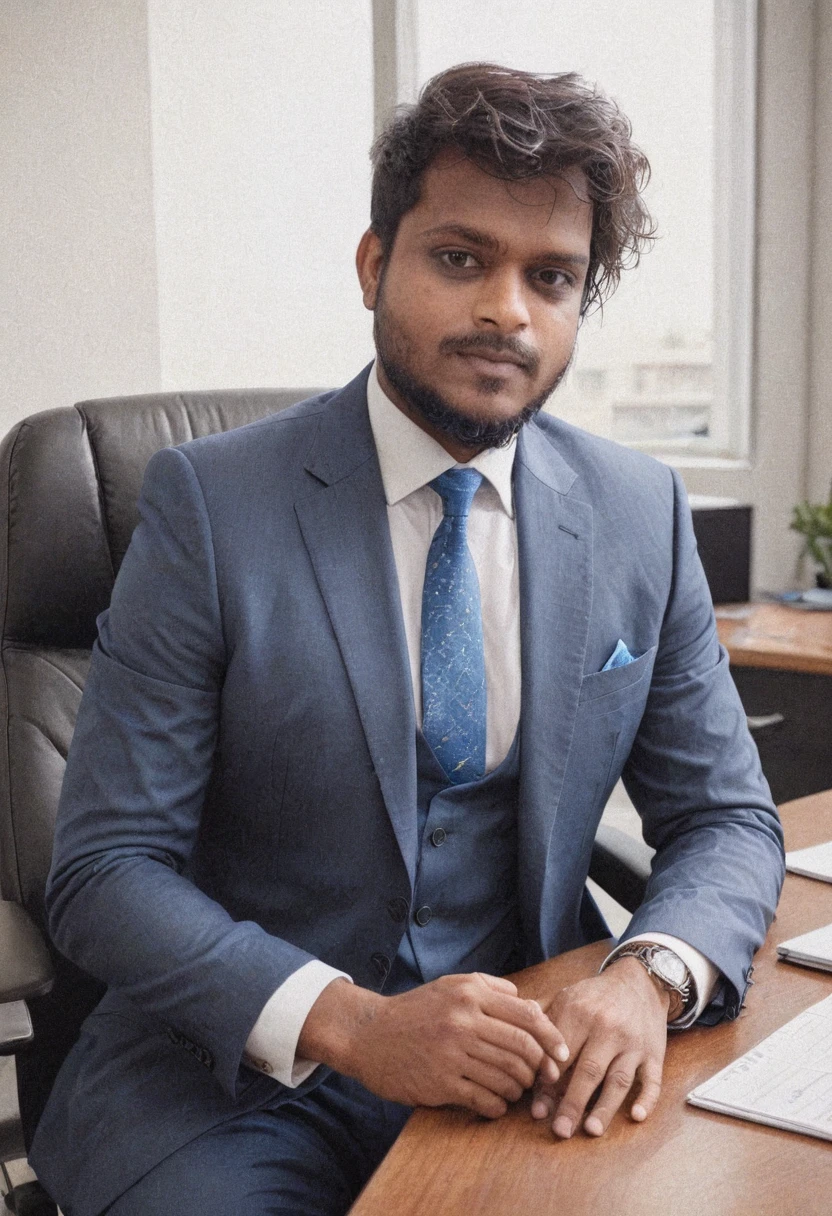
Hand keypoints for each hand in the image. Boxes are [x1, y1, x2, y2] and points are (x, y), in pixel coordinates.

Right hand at [298, 973, 569, 1118]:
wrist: (368, 1034)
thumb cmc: (415, 1010)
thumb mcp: (451, 986)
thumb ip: (491, 988)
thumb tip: (530, 1002)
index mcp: (471, 995)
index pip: (528, 1016)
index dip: (552, 1038)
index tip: (562, 1055)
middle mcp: (464, 1020)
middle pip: (522, 1048)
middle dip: (540, 1068)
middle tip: (543, 1079)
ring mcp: (452, 1052)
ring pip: (507, 1075)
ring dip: (520, 1089)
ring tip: (517, 1091)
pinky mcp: (440, 1082)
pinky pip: (484, 1098)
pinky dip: (498, 1105)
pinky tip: (497, 1104)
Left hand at [531, 956, 667, 1138]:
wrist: (639, 982)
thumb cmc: (595, 996)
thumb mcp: (566, 997)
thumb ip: (540, 1018)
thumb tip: (513, 1038)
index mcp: (580, 1012)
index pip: (560, 1054)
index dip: (548, 1082)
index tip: (537, 1109)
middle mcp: (607, 1028)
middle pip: (588, 1070)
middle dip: (572, 1102)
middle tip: (559, 1131)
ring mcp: (633, 1043)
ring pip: (619, 1078)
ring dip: (605, 1106)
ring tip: (591, 1130)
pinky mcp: (654, 1053)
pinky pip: (652, 1079)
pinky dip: (647, 1099)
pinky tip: (637, 1116)